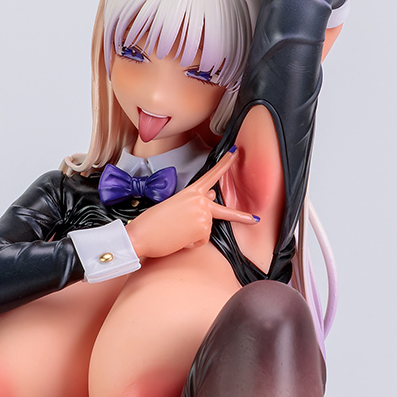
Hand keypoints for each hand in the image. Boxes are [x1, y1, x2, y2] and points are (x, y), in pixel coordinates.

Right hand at [126, 149, 257, 259]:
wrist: (141, 235)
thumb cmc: (152, 222)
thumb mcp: (175, 205)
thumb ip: (196, 200)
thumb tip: (213, 195)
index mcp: (190, 192)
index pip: (211, 175)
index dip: (226, 163)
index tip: (236, 152)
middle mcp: (200, 201)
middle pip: (224, 211)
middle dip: (242, 216)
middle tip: (256, 219)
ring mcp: (203, 215)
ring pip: (206, 230)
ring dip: (193, 235)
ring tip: (175, 231)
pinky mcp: (203, 230)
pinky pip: (201, 241)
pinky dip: (190, 244)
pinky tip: (178, 238)